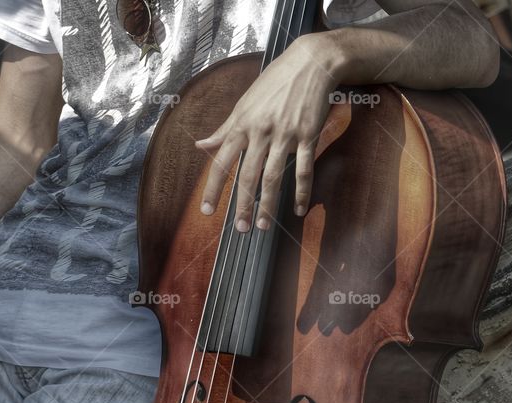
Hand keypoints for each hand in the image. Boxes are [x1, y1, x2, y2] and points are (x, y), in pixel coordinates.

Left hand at [196, 33, 343, 231]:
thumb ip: (224, 129)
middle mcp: (260, 131)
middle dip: (243, 205)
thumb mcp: (244, 104)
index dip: (213, 189)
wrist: (310, 64)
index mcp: (241, 124)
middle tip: (241, 229)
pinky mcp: (307, 135)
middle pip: (248, 175)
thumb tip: (201, 145)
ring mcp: (285, 134)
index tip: (207, 211)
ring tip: (263, 226)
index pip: (221, 162)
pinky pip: (304, 169)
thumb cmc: (275, 83)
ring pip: (274, 176)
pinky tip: (298, 208)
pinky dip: (301, 192)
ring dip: (268, 205)